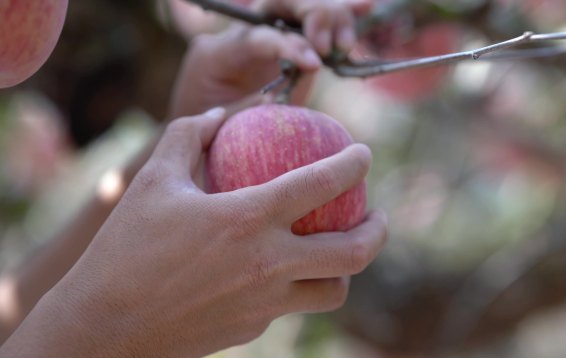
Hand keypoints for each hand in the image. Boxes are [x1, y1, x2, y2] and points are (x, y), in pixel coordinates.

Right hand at [17, 107, 386, 357]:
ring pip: (334, 292)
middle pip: (354, 252)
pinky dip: (294, 286)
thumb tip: (217, 116)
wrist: (105, 328)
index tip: (364, 154)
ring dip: (346, 269)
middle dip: (379, 229)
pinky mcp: (253, 330)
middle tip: (377, 214)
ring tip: (337, 249)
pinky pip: (289, 306)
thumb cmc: (125, 248)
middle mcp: (269, 264)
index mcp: (248, 219)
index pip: (322, 183)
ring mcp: (266, 304)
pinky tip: (275, 272)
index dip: (354, 164)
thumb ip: (188, 136)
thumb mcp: (152, 179)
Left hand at [169, 0, 371, 117]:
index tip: (316, 64)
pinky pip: (311, 23)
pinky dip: (342, 14)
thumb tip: (289, 87)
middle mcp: (240, 34)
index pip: (258, 36)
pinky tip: (367, 6)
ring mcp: (264, 36)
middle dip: (312, 16)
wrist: (199, 136)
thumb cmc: (208, 135)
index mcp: (217, 52)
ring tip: (347, 44)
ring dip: (332, 17)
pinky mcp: (284, 46)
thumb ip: (253, 106)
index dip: (289, 45)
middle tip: (331, 48)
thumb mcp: (225, 125)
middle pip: (280, 3)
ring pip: (299, 6)